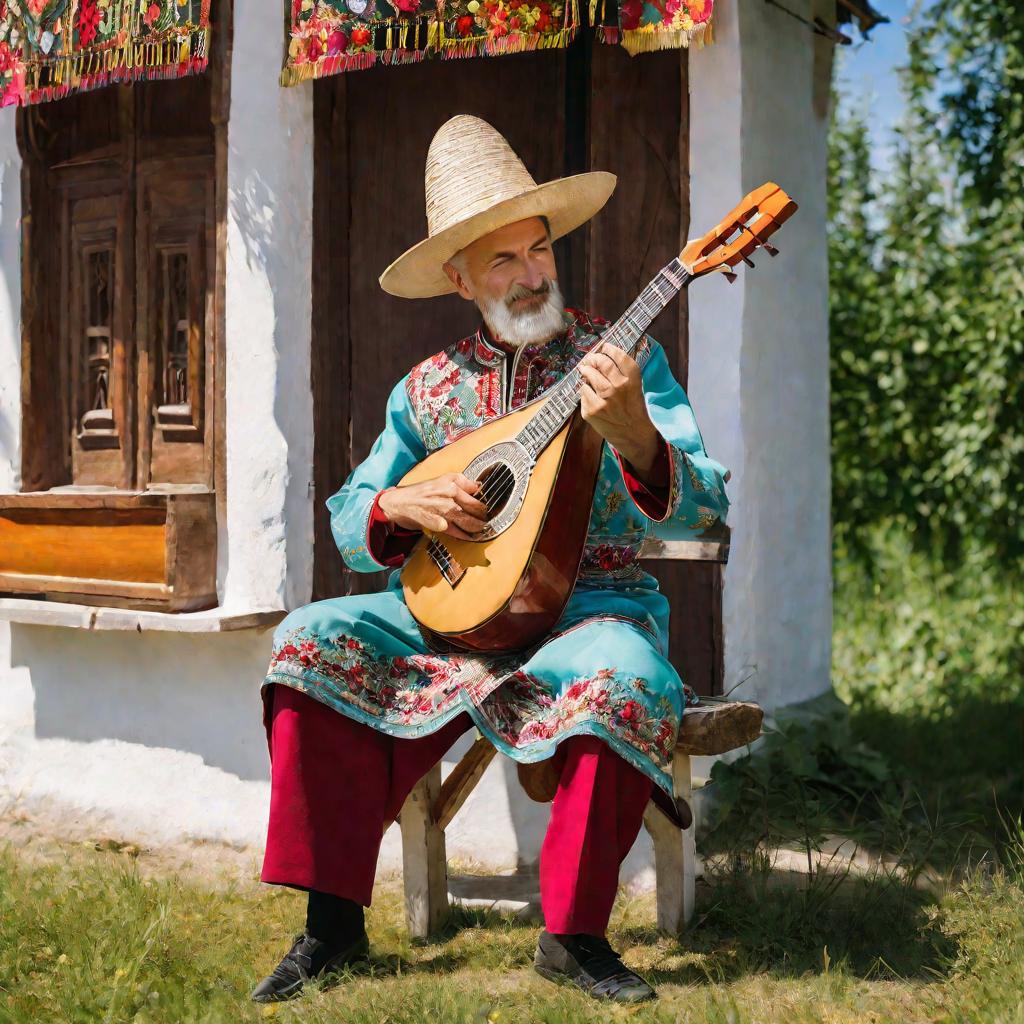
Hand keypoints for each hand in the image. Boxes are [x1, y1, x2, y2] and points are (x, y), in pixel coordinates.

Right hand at [377, 472, 488, 540]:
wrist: (399, 503)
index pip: (476, 496)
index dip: (485, 505)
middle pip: (475, 510)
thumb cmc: (421, 492)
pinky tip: (471, 537)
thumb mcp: (441, 479)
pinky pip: (456, 532)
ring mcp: (444, 512)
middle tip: (490, 522)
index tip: (492, 510)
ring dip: (478, 528)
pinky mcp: (438, 525)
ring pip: (468, 521)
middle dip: (485, 517)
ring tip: (483, 530)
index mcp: (452, 485)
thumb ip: (461, 482)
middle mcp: (449, 497)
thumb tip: (478, 486)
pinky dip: (465, 536)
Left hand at [577, 342, 659, 473]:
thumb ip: (623, 373)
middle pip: (600, 362)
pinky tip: (590, 393)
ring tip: (586, 372)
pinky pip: (582, 392)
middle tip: (591, 359)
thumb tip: (603, 356)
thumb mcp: (636, 388)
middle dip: (593, 358)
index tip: (604, 347)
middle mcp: (617, 388)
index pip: (618, 356)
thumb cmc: (634, 410)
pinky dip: (585, 389)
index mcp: (632, 380)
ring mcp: (603, 400)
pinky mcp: (591, 411)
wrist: (634, 436)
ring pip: (588, 375)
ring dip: (586, 371)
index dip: (609, 348)